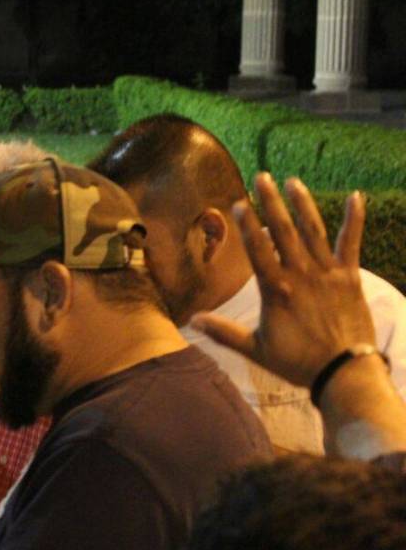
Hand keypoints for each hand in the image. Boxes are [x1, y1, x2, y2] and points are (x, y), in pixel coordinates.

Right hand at [190, 174, 375, 386]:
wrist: (343, 371)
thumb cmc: (297, 362)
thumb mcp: (255, 348)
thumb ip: (224, 332)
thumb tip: (193, 321)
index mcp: (275, 290)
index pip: (257, 249)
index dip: (247, 225)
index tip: (239, 203)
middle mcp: (300, 274)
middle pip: (283, 231)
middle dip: (271, 202)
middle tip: (262, 177)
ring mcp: (327, 273)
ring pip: (313, 231)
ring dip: (302, 204)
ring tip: (293, 181)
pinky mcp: (350, 278)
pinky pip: (351, 243)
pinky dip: (354, 219)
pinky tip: (355, 196)